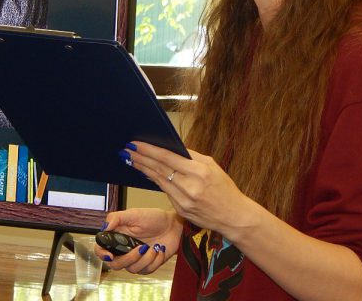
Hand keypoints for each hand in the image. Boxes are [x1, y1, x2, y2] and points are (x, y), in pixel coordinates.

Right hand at [94, 208, 181, 274]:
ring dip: (146, 259)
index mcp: (118, 237)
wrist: (174, 225)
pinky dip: (155, 260)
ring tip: (155, 246)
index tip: (110, 255)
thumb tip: (105, 227)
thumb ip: (117, 218)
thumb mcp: (135, 214)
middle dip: (129, 258)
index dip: (101, 254)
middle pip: (116, 264)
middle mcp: (124, 249)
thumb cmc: (154, 217)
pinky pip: (146, 270)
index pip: (101, 249)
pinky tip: (160, 249)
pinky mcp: (147, 264)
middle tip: (142, 247)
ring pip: (132, 269)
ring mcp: (136, 259)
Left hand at [123, 143, 251, 240]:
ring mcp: (184, 200)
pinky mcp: (181, 210)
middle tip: (127, 150)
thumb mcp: (212, 166)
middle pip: (160, 169)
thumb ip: (192, 157)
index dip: (150, 150)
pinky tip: (147, 173)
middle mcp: (190, 186)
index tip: (137, 143)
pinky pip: (165, 191)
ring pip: (159, 180)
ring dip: (143, 169)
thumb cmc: (225, 189)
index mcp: (200, 171)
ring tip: (132, 159)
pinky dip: (155, 181)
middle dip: (141, 158)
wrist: (233, 217)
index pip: (169, 158)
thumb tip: (173, 148)